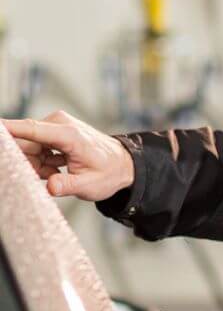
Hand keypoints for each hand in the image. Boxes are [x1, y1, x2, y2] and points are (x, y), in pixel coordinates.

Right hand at [4, 111, 134, 200]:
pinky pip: (34, 148)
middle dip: (30, 164)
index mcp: (69, 135)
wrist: (123, 164)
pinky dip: (42, 162)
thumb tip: (50, 186)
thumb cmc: (108, 173)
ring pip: (27, 148)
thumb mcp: (89, 185)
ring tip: (59, 172)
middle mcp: (59, 124)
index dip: (8, 129)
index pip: (30, 129)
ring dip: (37, 165)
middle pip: (24, 143)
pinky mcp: (52, 130)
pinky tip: (58, 168)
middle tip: (52, 175)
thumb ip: (68, 185)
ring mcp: (55, 125)